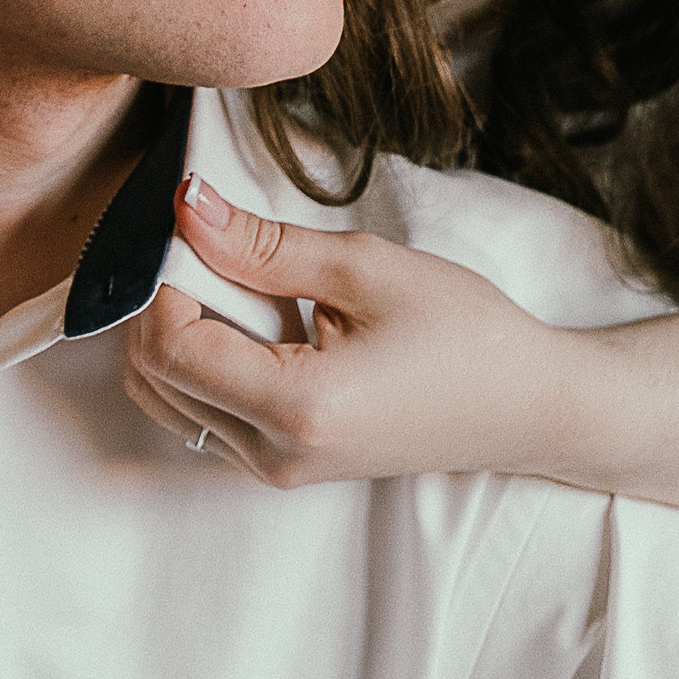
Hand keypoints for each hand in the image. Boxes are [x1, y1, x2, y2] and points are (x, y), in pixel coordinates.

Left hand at [122, 175, 570, 486]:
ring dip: (181, 334)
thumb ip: (263, 244)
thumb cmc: (463, 333)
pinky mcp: (285, 467)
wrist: (524, 405)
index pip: (169, 347)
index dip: (164, 281)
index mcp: (296, 406)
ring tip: (244, 286)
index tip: (197, 231)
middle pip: (154, 378)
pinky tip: (260, 323)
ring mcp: (277, 470)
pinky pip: (205, 414)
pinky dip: (207, 362)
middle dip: (164, 304)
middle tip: (215, 249)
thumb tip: (189, 208)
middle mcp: (274, 454)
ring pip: (170, 400)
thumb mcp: (364, 268)